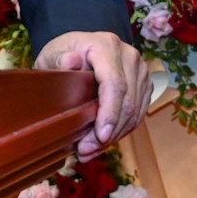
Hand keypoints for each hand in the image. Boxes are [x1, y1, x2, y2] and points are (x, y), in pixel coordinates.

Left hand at [35, 30, 149, 156]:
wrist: (78, 48)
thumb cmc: (63, 53)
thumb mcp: (52, 54)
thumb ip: (58, 59)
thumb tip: (70, 62)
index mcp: (107, 46)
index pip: (115, 83)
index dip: (110, 113)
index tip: (100, 136)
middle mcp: (129, 57)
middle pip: (127, 102)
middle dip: (108, 132)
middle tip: (85, 151)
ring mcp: (140, 71)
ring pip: (135, 112)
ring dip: (115, 136)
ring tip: (90, 151)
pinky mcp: (144, 85)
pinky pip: (138, 114)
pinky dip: (122, 131)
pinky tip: (103, 142)